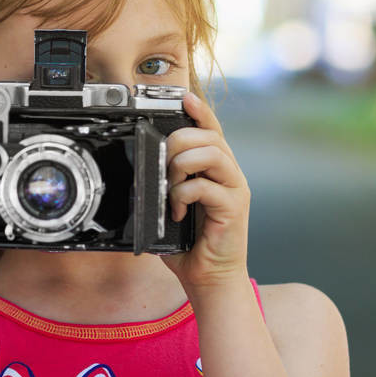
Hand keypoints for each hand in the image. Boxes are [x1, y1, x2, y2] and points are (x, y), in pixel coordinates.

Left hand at [162, 92, 250, 291]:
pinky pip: (206, 185)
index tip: (183, 97)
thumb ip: (165, 185)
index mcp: (217, 170)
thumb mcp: (173, 206)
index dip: (200, 111)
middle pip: (209, 136)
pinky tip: (178, 210)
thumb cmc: (190, 244)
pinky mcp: (234, 207)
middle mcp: (230, 174)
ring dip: (181, 165)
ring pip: (212, 153)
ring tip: (170, 186)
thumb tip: (140, 171)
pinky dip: (184, 194)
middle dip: (178, 142)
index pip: (212, 130)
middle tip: (163, 164)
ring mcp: (235, 189)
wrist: (210, 278)